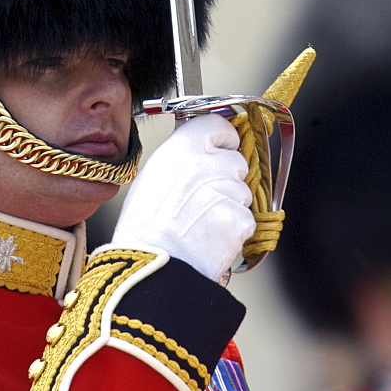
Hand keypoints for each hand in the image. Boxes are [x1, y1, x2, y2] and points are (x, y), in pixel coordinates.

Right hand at [111, 114, 254, 281]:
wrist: (152, 266)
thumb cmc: (144, 227)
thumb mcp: (152, 175)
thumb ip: (180, 156)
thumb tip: (199, 151)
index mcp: (180, 148)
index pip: (218, 125)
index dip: (223, 138)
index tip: (221, 147)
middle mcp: (206, 163)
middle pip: (236, 161)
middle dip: (228, 177)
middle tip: (205, 197)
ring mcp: (226, 191)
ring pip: (243, 192)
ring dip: (230, 205)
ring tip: (202, 222)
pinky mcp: (240, 219)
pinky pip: (246, 219)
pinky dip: (234, 230)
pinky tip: (211, 237)